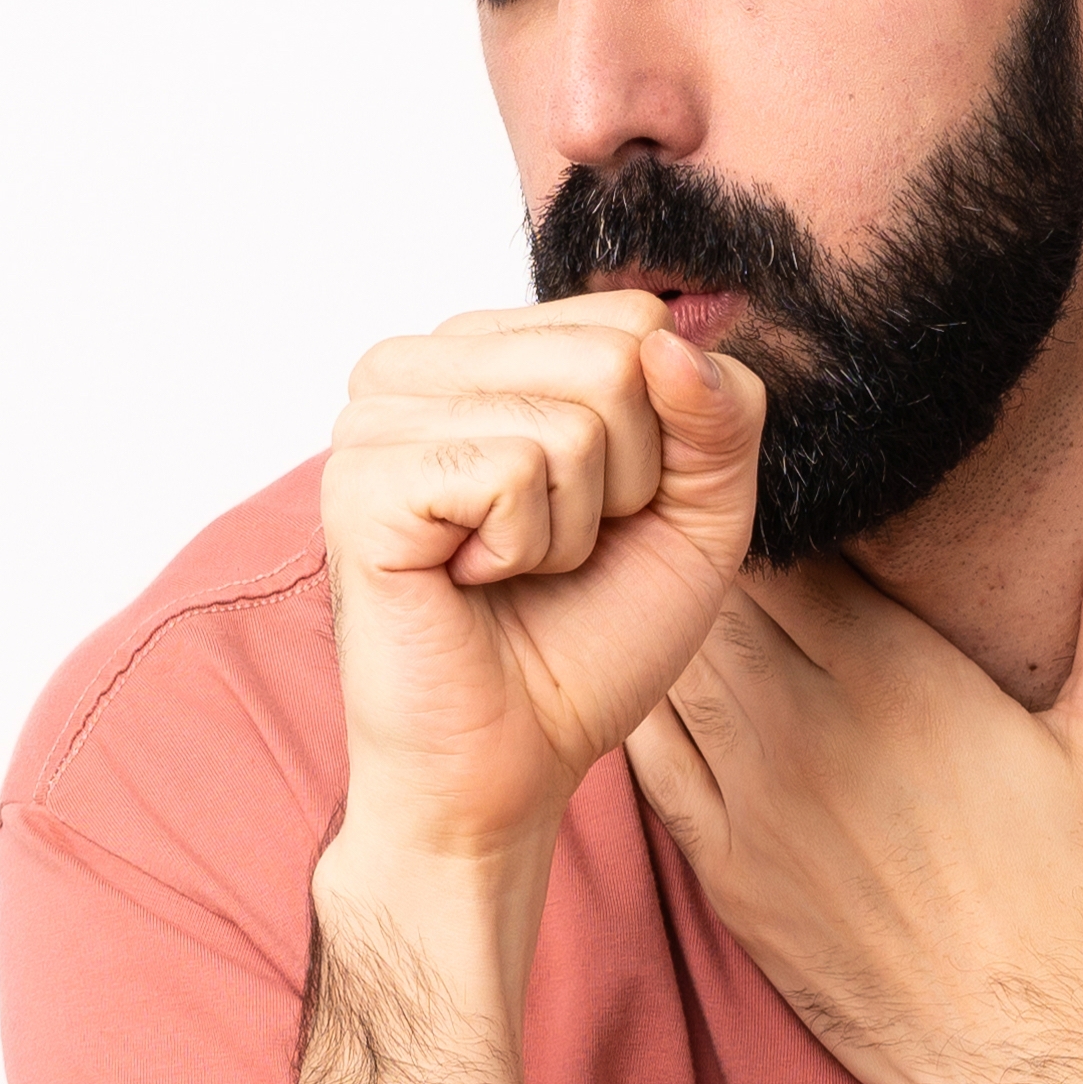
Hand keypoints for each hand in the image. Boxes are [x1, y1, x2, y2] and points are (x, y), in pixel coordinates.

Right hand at [320, 294, 769, 878]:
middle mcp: (418, 362)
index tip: (602, 513)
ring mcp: (376, 415)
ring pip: (572, 419)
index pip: (638, 321)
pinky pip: (514, 470)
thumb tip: (669, 341)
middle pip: (616, 361)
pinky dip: (522, 548)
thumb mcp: (696, 518)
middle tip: (553, 551)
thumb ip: (720, 416)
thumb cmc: (588, 640)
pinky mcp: (362, 479)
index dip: (661, 438)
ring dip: (570, 527)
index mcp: (486, 349)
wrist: (508, 762)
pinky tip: (470, 581)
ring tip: (507, 569)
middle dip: (624, 483)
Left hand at [622, 459, 1082, 1083]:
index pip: (792, 544)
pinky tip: (655, 692)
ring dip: (676, 631)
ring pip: (671, 668)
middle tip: (719, 534)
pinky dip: (647, 714)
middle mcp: (802, 721)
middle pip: (718, 594)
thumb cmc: (1076, 900)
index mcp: (893, 670)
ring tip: (682, 602)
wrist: (1020, 1058)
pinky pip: (648, 763)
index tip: (788, 491)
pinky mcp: (721, 871)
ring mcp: (749, 800)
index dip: (782, 508)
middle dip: (718, 559)